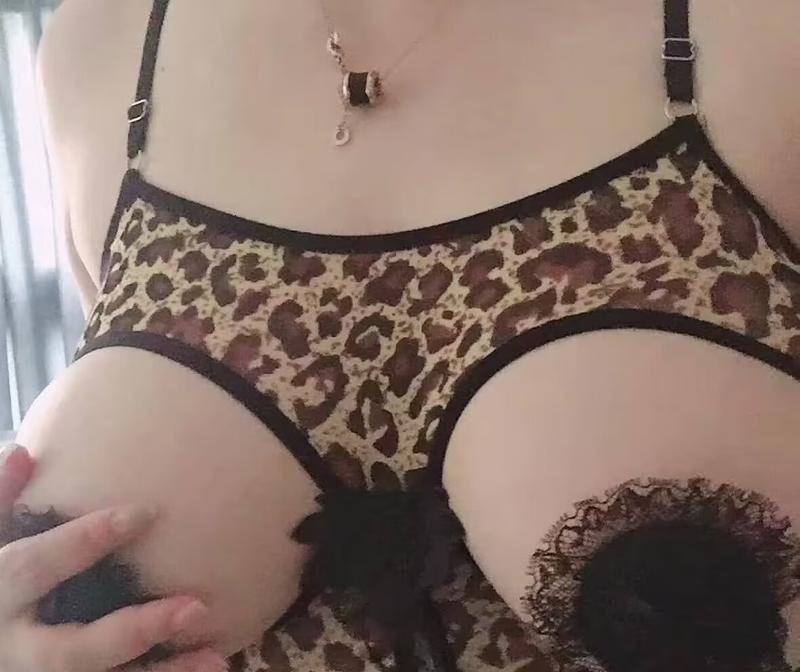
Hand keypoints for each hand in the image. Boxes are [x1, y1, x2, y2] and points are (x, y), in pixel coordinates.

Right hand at [0, 444, 227, 671]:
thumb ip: (1, 502)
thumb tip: (24, 451)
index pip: (38, 566)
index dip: (87, 539)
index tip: (147, 511)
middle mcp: (14, 652)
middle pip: (73, 651)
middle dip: (135, 631)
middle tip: (196, 607)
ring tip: (215, 658)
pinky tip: (207, 669)